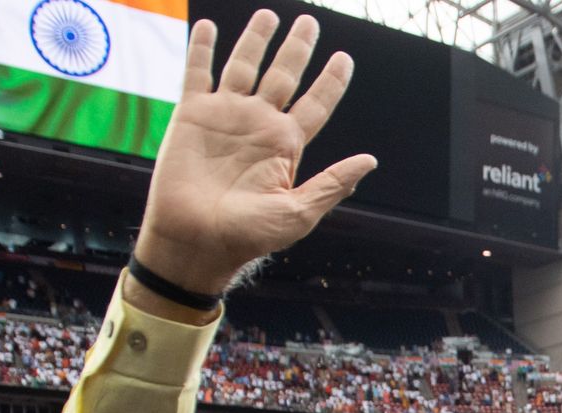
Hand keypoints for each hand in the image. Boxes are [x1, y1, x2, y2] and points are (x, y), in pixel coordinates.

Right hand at [134, 14, 376, 299]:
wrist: (196, 241)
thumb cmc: (248, 236)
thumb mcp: (298, 213)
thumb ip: (332, 183)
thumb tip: (370, 161)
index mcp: (287, 145)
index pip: (316, 103)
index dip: (332, 81)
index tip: (344, 58)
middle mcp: (259, 124)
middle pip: (284, 75)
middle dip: (297, 49)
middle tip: (310, 22)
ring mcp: (225, 116)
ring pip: (245, 66)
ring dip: (256, 40)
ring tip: (268, 15)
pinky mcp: (191, 115)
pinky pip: (197, 73)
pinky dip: (201, 48)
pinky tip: (207, 26)